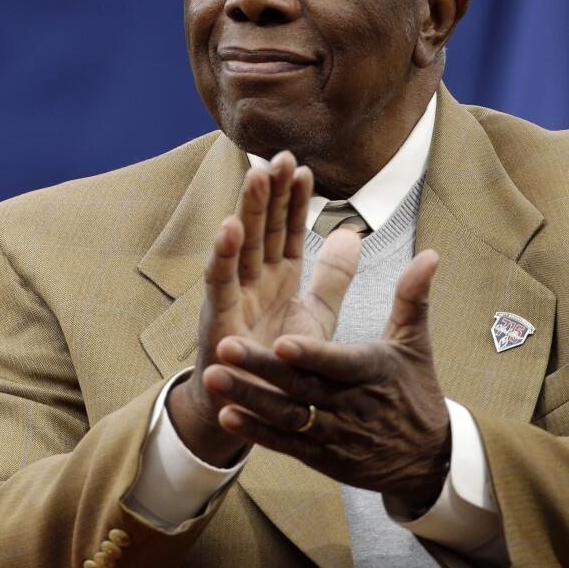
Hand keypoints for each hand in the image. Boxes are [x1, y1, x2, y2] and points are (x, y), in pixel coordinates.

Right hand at [168, 151, 363, 465]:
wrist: (254, 410)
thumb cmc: (281, 361)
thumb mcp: (316, 315)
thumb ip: (334, 276)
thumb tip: (351, 233)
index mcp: (280, 276)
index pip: (288, 229)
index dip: (295, 201)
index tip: (304, 169)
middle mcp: (255, 280)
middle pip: (264, 227)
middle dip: (271, 193)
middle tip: (280, 156)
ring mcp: (234, 296)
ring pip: (240, 245)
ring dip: (246, 210)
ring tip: (255, 176)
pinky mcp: (217, 318)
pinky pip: (219, 282)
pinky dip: (223, 255)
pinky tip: (229, 228)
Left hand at [203, 248, 451, 509]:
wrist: (427, 458)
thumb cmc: (415, 390)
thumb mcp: (415, 344)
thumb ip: (412, 298)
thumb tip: (430, 254)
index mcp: (373, 371)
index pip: (338, 363)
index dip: (310, 355)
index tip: (280, 341)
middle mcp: (352, 404)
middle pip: (301, 387)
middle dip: (261, 369)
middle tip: (224, 346)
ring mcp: (335, 434)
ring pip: (287, 416)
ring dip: (249, 399)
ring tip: (213, 377)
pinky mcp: (322, 457)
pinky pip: (286, 445)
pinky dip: (257, 432)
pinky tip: (227, 415)